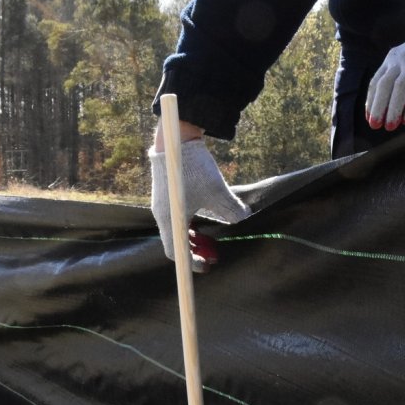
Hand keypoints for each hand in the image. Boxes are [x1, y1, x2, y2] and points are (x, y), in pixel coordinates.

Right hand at [148, 139, 249, 271]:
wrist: (176, 139)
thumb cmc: (193, 167)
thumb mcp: (216, 191)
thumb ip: (231, 209)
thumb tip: (241, 218)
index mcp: (170, 220)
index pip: (177, 252)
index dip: (192, 263)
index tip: (208, 265)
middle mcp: (163, 215)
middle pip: (176, 243)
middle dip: (195, 252)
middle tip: (213, 254)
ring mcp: (163, 205)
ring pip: (177, 231)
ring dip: (194, 238)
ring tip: (210, 239)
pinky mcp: (167, 195)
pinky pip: (177, 219)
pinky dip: (190, 225)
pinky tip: (204, 220)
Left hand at [365, 33, 404, 130]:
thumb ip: (396, 75)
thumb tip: (389, 105)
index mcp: (391, 59)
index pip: (376, 82)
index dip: (371, 101)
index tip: (369, 117)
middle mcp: (400, 61)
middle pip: (383, 86)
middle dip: (378, 107)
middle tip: (375, 125)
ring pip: (399, 90)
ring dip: (393, 110)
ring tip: (390, 126)